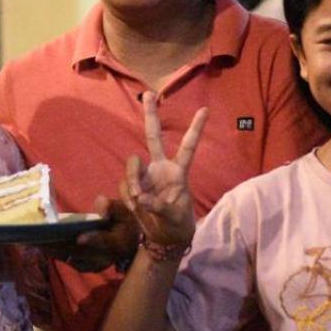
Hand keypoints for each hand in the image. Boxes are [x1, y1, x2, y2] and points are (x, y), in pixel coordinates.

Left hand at [43, 197, 139, 272]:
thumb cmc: (125, 222)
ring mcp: (93, 264)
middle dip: (61, 244)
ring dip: (53, 249)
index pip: (105, 242)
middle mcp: (105, 258)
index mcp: (118, 243)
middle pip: (81, 252)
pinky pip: (68, 260)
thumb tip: (100, 202)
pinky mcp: (84, 266)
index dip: (93, 240)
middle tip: (42, 236)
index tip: (80, 237)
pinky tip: (40, 244)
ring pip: (71, 257)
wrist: (129, 244)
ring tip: (34, 240)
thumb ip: (112, 207)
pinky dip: (54, 253)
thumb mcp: (124, 211)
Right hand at [119, 93, 206, 251]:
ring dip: (133, 179)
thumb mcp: (173, 217)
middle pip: (153, 136)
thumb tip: (140, 197)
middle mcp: (160, 167)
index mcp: (178, 172)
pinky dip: (128, 194)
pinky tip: (135, 206)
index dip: (195, 129)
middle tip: (149, 93)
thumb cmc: (176, 224)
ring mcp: (145, 175)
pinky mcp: (133, 185)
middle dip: (150, 115)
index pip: (188, 147)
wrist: (163, 237)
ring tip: (138, 199)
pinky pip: (125, 184)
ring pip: (133, 164)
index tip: (205, 109)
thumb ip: (158, 206)